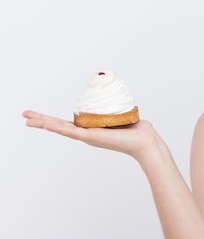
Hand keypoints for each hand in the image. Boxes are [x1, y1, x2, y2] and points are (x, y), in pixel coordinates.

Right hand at [22, 110, 160, 161]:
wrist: (144, 141)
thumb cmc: (137, 130)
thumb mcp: (121, 114)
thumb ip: (116, 108)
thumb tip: (118, 97)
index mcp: (91, 129)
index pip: (68, 122)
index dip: (53, 119)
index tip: (39, 116)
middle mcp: (86, 134)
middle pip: (59, 126)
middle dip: (41, 120)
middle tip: (24, 115)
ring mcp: (87, 136)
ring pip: (60, 128)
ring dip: (43, 123)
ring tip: (27, 119)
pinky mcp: (91, 137)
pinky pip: (71, 131)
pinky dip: (57, 127)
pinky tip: (46, 124)